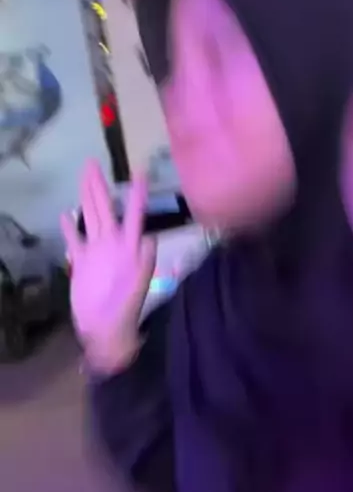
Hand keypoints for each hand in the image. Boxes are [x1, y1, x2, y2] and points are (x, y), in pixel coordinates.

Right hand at [61, 160, 155, 373]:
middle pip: (106, 209)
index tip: (140, 171)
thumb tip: (148, 238)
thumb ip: (143, 256)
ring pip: (91, 218)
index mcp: (132, 245)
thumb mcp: (140, 278)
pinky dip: (70, 229)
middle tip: (93, 163)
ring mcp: (98, 251)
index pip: (136, 213)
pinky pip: (75, 241)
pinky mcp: (82, 262)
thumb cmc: (126, 305)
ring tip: (82, 178)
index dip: (138, 193)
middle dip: (100, 187)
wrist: (106, 327)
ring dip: (87, 198)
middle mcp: (115, 243)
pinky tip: (65, 216)